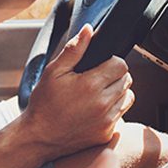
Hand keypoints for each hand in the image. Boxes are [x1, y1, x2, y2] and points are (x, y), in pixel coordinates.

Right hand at [19, 25, 134, 158]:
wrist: (39, 137)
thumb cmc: (44, 104)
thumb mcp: (54, 72)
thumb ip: (74, 50)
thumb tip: (88, 30)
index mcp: (91, 84)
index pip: (121, 65)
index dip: (112, 61)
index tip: (100, 65)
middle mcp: (103, 104)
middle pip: (127, 80)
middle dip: (115, 76)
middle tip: (96, 79)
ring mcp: (107, 121)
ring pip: (128, 97)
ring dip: (117, 92)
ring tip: (98, 93)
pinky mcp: (107, 134)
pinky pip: (120, 116)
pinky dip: (112, 110)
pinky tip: (95, 110)